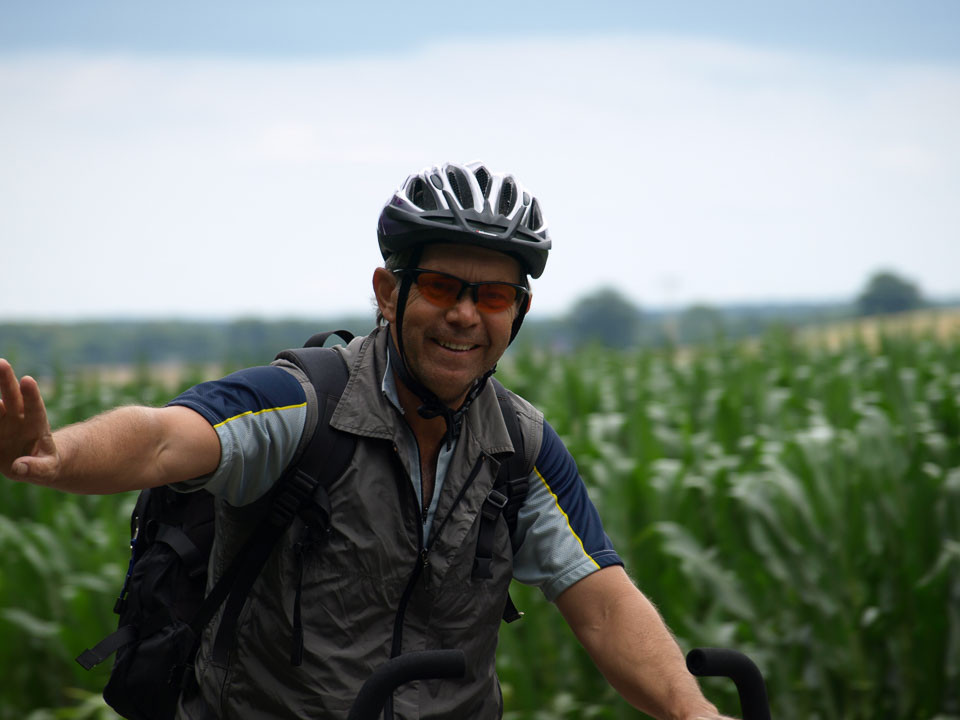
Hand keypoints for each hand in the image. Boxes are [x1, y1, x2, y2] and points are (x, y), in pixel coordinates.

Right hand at [0, 359, 59, 482]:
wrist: (34, 462)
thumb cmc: (45, 464)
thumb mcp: (47, 470)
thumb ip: (36, 468)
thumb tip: (19, 467)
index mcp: (37, 425)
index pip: (35, 408)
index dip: (31, 395)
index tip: (28, 380)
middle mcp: (18, 418)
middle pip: (12, 397)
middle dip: (6, 380)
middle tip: (2, 363)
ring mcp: (3, 422)